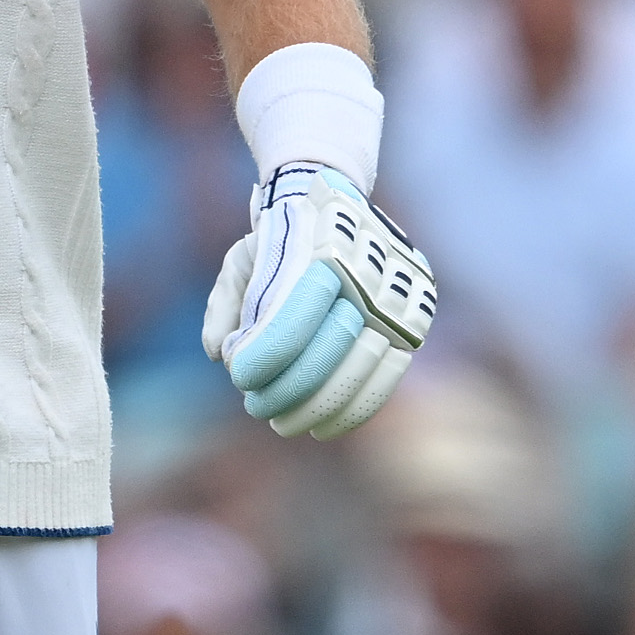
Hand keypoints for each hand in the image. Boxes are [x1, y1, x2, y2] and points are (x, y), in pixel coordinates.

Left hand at [205, 164, 438, 438]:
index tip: (242, 380)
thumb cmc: (280, 240)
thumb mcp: (242, 258)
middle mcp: (366, 271)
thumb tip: (219, 356)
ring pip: (359, 366)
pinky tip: (324, 427)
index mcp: (321, 248)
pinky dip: (356, 407)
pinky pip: (388, 374)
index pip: (295, 314)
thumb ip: (226, 304)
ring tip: (284, 423)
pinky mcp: (414, 319)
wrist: (341, 207)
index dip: (268, 354)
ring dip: (318, 405)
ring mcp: (397, 296)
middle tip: (256, 409)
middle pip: (328, 347)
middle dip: (289, 388)